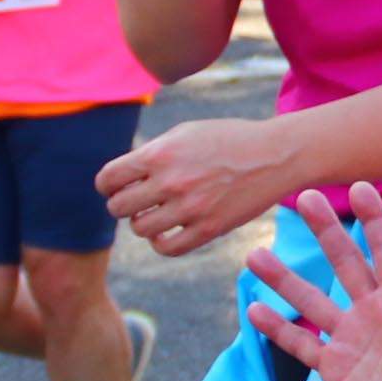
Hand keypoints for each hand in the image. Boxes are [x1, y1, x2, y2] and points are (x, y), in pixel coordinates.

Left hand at [98, 113, 301, 257]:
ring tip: (155, 214)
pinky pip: (167, 247)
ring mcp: (190, 208)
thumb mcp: (184, 133)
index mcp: (160, 153)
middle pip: (118, 207)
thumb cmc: (228, 140)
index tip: (115, 187)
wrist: (274, 155)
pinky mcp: (209, 229)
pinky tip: (167, 231)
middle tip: (137, 201)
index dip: (107, 185)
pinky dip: (160, 242)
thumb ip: (151, 153)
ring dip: (142, 223)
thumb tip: (122, 176)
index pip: (108, 179)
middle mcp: (171, 181)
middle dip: (122, 204)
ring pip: (140, 229)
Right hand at [242, 183, 381, 380]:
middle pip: (345, 263)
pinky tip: (253, 309)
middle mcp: (374, 313)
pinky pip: (299, 342)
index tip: (360, 186)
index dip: (375, 220)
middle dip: (326, 231)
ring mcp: (350, 338)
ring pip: (312, 299)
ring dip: (285, 278)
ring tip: (255, 254)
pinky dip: (277, 328)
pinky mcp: (332, 368)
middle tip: (302, 196)